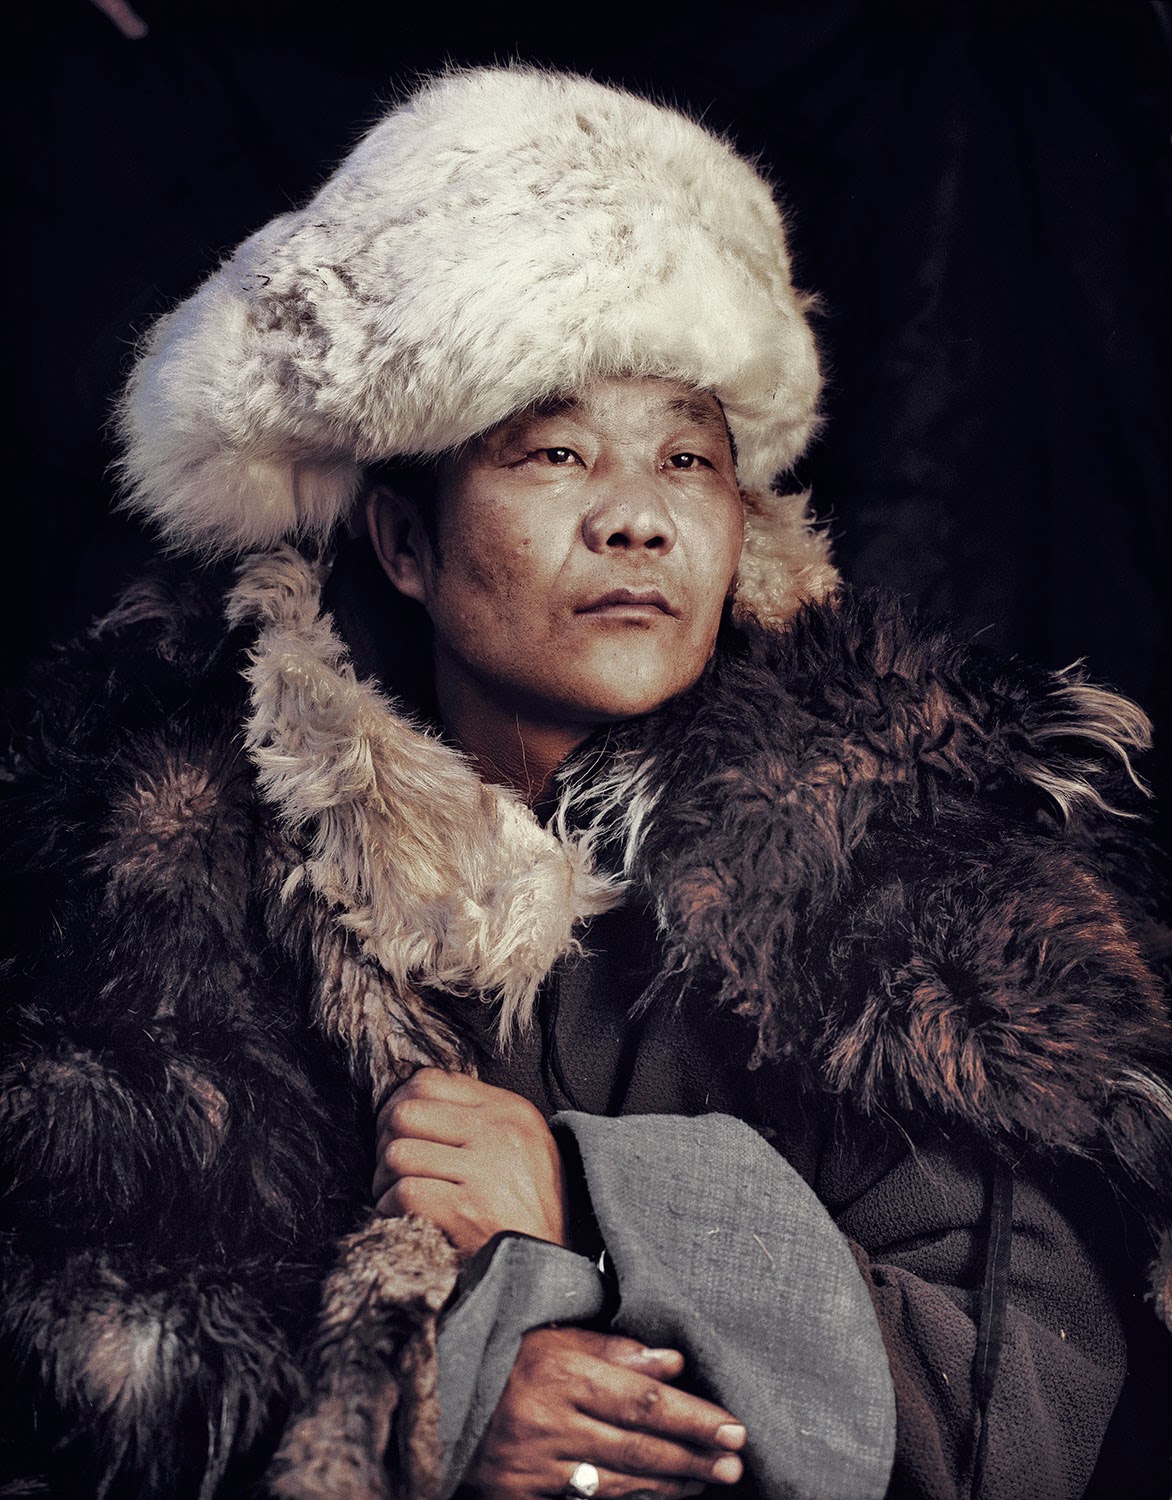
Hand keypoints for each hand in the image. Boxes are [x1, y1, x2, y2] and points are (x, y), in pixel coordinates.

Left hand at [372, 1069, 568, 1255]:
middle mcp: (497, 1133)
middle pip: (406, 1114)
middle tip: (389, 1165)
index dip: (399, 1102)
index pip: (430, 1081)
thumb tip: (414, 1099)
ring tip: (392, 1191)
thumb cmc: (530, 1203)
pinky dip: (391, 1205)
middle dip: (384, 1140)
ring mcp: (484, 1171)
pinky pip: (405, 1192)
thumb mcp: (521, 1141)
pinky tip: (399, 1213)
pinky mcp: (468, 1211)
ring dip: (384, 1178)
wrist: (550, 1260)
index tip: (395, 1128)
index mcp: (508, 1110)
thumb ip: (477, 1115)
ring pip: (399, 1154)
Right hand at [462, 1327, 746, 1499]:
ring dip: (669, 1483)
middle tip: (735, 1462)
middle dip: (692, 1456)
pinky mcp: (518, 1495)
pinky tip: (657, 1495)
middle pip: (638, 1445)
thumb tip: (674, 1362)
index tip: (733, 1427)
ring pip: (617, 1481)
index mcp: (560, 1372)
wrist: (437, 1390)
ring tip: (707, 1479)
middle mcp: (547, 1422)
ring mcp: (532, 1465)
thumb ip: (615, 1351)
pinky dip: (626, 1498)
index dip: (693, 1417)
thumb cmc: (505, 1358)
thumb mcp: (555, 1339)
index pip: (644, 1400)